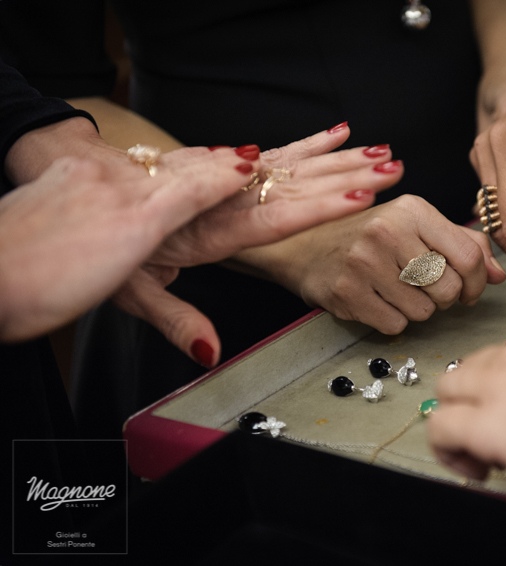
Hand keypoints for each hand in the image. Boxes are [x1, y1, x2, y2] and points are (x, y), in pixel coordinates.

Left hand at [0, 147, 256, 341]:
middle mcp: (119, 187)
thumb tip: (210, 349)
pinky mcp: (73, 172)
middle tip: (257, 158)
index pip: (197, 189)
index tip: (258, 169)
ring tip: (230, 155)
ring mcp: (94, 175)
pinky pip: (133, 160)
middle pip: (187, 170)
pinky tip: (167, 161)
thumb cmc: (37, 286)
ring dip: (200, 159)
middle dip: (226, 164)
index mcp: (136, 219)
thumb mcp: (116, 306)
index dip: (230, 179)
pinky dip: (163, 161)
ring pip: (161, 162)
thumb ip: (173, 318)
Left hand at [112, 126, 400, 365]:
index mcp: (203, 231)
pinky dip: (305, 143)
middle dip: (345, 176)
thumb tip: (210, 351)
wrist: (58, 219)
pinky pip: (270, 153)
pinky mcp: (219, 166)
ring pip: (287, 164)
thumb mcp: (129, 293)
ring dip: (338, 159)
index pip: (270, 219)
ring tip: (381, 152)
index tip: (357, 199)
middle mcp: (220, 199)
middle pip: (291, 184)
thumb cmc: (93, 254)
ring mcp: (222, 178)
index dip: (316, 209)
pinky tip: (338, 133)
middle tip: (390, 168)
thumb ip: (175, 319)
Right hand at [238, 195, 505, 334]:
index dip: (476, 283)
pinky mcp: (346, 292)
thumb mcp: (417, 226)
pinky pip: (395, 326)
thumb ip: (463, 244)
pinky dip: (393, 320)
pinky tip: (379, 300)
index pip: (468, 257)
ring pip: (423, 312)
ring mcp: (364, 263)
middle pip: (447, 289)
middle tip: (428, 291)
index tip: (469, 290)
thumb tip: (499, 274)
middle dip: (445, 298)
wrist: (305, 244)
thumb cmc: (371, 235)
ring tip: (398, 291)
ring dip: (418, 310)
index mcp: (413, 210)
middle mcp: (388, 232)